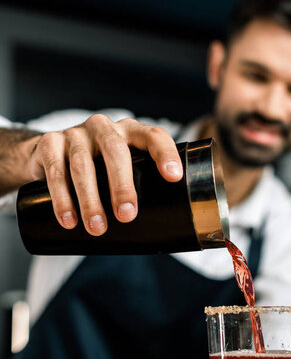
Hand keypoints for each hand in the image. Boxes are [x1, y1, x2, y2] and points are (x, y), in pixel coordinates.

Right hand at [28, 114, 182, 235]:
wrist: (49, 154)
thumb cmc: (98, 167)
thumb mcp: (121, 168)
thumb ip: (139, 186)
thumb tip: (160, 231)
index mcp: (130, 131)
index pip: (152, 136)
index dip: (164, 153)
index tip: (173, 177)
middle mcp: (104, 127)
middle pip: (115, 150)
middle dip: (122, 185)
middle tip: (126, 216)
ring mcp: (76, 133)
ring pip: (83, 165)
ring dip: (90, 199)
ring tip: (97, 227)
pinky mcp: (50, 143)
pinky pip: (56, 171)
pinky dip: (62, 198)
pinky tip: (68, 219)